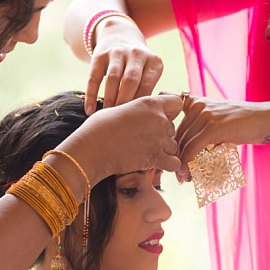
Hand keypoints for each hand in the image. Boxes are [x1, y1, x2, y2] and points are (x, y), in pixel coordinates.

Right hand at [67, 93, 181, 179]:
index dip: (171, 111)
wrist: (92, 148)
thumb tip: (137, 115)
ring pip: (173, 146)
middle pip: (173, 128)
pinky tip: (153, 164)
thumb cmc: (98, 128)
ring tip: (144, 153)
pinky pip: (174, 163)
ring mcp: (160, 139)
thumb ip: (136, 111)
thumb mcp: (118, 109)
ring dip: (163, 151)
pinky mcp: (157, 158)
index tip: (160, 118)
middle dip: (162, 135)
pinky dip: (167, 165)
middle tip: (143, 141)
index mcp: (150, 103)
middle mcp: (159, 119)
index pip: (177, 103)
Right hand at [84, 22, 162, 114]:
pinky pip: (94, 77)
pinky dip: (91, 95)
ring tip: (107, 116)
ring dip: (109, 99)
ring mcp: (117, 53)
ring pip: (113, 78)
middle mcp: (136, 54)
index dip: (140, 104)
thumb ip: (148, 91)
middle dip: (125, 102)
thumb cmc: (138, 67)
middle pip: (130, 80)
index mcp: (153, 61)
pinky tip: (89, 110)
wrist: (119, 36)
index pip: (148, 84)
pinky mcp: (100, 55)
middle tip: (121, 122)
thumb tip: (144, 120)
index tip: (136, 122)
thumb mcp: (149, 72)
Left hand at [175, 96, 269, 181]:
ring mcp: (205, 115)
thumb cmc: (243, 123)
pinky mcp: (213, 127)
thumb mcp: (218, 118)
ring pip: (184, 144)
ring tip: (184, 177)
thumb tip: (185, 149)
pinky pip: (193, 148)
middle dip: (175, 156)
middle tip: (178, 173)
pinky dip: (188, 163)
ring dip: (181, 164)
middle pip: (177, 136)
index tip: (171, 156)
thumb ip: (201, 126)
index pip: (173, 122)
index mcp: (196, 102)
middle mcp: (198, 105)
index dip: (168, 140)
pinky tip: (188, 174)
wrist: (266, 119)